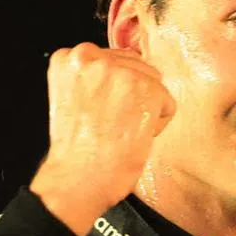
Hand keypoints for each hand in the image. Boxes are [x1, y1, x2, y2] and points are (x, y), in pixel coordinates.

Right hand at [30, 43, 175, 235]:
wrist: (77, 179)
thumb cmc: (74, 151)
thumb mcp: (72, 99)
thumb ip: (91, 79)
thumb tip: (121, 74)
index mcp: (68, 58)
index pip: (112, 60)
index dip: (112, 91)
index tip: (101, 111)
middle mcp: (91, 56)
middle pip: (135, 66)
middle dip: (130, 96)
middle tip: (110, 125)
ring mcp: (119, 70)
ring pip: (152, 83)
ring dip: (143, 109)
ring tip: (118, 131)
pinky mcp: (146, 88)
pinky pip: (167, 104)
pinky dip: (156, 125)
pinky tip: (131, 137)